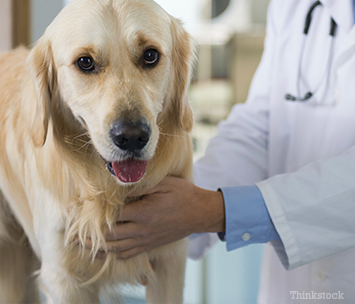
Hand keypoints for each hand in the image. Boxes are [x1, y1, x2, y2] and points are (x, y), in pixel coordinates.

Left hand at [84, 177, 224, 259]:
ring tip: (82, 245)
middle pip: (109, 236)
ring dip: (98, 248)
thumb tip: (119, 186)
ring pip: (117, 248)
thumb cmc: (183, 194)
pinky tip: (107, 252)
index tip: (80, 211)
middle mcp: (142, 229)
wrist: (200, 213)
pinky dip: (115, 254)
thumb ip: (141, 185)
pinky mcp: (151, 245)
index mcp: (143, 212)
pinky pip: (129, 254)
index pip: (112, 216)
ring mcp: (146, 240)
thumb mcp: (163, 183)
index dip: (94, 215)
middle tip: (72, 235)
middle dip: (89, 237)